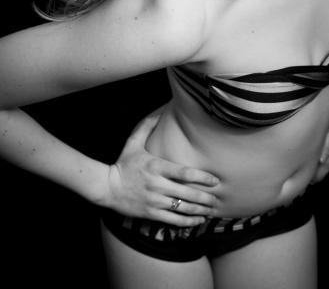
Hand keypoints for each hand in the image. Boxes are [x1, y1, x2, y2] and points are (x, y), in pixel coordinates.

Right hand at [106, 106, 219, 225]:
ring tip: (212, 210)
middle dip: (205, 197)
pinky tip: (198, 220)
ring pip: (182, 209)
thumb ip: (147, 126)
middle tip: (218, 198)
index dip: (202, 177)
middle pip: (187, 193)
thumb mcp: (133, 142)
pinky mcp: (151, 214)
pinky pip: (173, 220)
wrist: (106, 187)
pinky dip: (188, 222)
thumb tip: (160, 109)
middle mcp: (157, 185)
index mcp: (156, 167)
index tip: (215, 180)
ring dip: (200, 211)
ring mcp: (154, 201)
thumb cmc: (123, 163)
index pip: (184, 173)